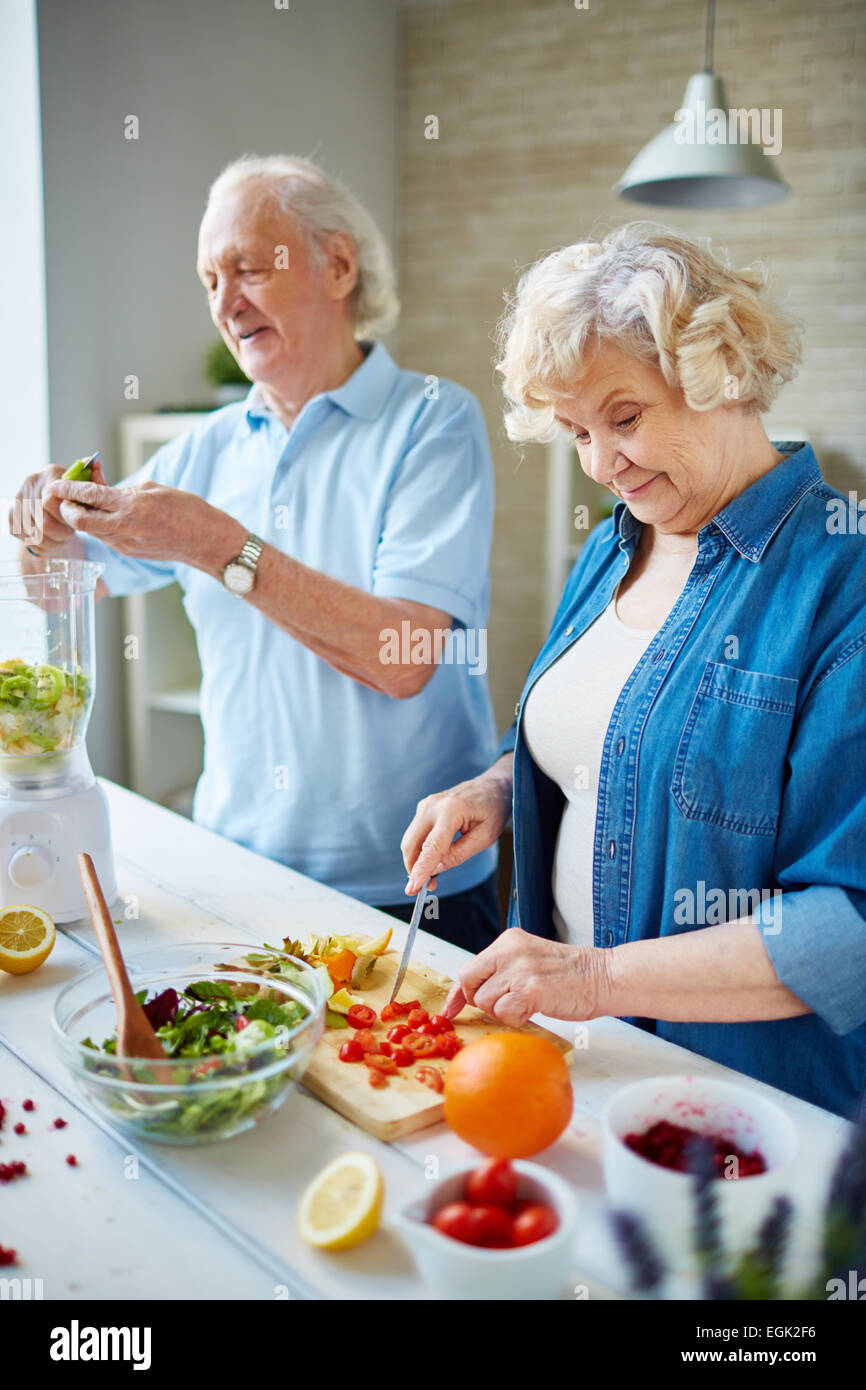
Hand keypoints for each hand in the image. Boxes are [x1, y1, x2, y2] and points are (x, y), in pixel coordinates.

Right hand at [10, 460, 106, 553]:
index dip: (66, 516)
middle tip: (70, 533)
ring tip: (63, 537)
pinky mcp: (12, 514)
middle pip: (44, 521)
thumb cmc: (77, 498)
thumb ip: (94, 479)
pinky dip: (42, 546)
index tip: (76, 521)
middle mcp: (32, 482)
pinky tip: (52, 541)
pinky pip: (27, 538)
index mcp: (51, 473)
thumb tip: (94, 463)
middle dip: (61, 533)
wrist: (56, 506)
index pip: (52, 499)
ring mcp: (19, 498)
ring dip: (53, 541)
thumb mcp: (89, 489)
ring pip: (36, 534)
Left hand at [44, 477, 209, 565]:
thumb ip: (123, 489)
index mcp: (133, 506)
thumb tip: (101, 486)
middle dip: (67, 508)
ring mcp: (126, 543)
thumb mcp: (153, 488)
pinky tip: (105, 515)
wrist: (204, 540)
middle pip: (80, 522)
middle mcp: (126, 527)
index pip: (90, 496)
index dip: (69, 488)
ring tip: (87, 503)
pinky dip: (100, 525)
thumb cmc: (186, 510)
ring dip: (83, 516)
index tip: (56, 483)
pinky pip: (106, 537)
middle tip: (65, 497)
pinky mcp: (129, 552)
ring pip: (91, 530)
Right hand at [400, 755, 513, 893]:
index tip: (412, 889)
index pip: (431, 847)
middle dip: (414, 869)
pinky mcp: (424, 808)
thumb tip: (434, 870)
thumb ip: (458, 855)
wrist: (492, 786)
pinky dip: (420, 850)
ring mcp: (426, 805)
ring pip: (410, 841)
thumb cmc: (492, 811)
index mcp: (451, 811)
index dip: (420, 870)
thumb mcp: (484, 838)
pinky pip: (415, 834)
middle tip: (428, 887)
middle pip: (412, 844)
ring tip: (433, 876)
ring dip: (416, 861)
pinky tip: (434, 860)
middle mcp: (432, 806)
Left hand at [440, 926, 608, 1026]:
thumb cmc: (571, 974)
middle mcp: (509, 951)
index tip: (449, 1010)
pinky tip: (536, 1009)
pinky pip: (505, 1014)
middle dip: (481, 1002)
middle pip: (469, 984)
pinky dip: (517, 1019)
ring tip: (529, 1004)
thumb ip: (503, 971)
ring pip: (486, 1003)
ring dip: (504, 1012)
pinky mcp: (530, 989)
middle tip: (505, 1005)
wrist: (604, 977)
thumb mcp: (530, 960)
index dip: (458, 994)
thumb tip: (475, 994)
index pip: (469, 968)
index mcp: (508, 941)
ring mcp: (519, 969)